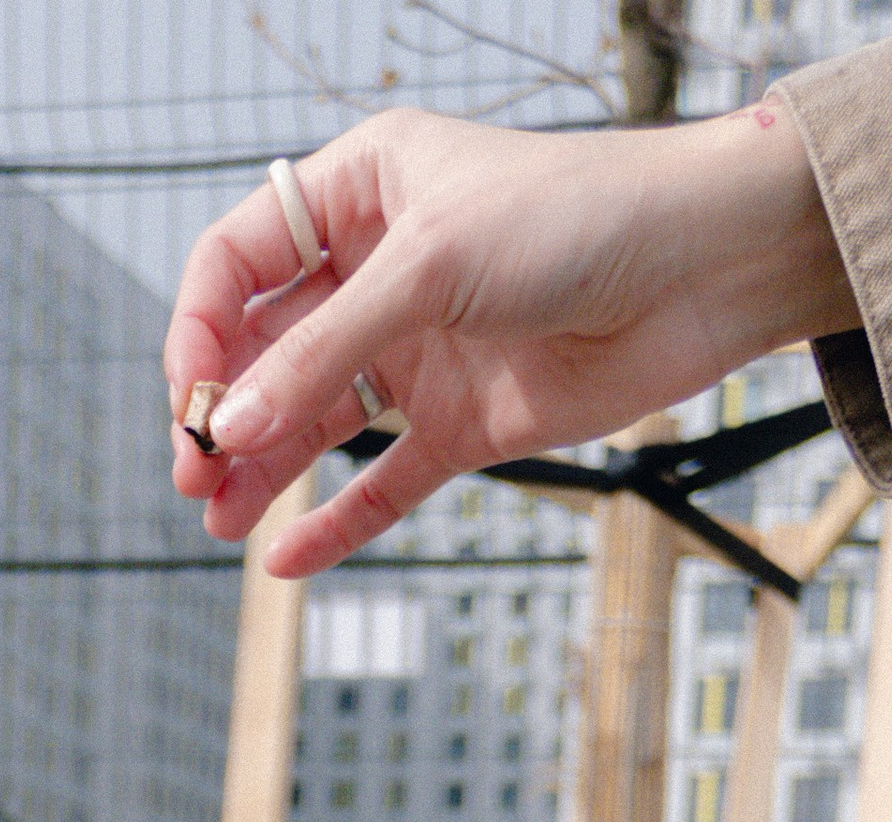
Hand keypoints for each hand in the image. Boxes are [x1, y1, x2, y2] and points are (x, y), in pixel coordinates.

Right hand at [166, 102, 860, 577]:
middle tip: (194, 475)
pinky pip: (382, 481)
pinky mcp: (466, 422)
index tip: (191, 397)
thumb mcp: (433, 266)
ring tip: (218, 521)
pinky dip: (335, 522)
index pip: (241, 260)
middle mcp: (383, 270)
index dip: (201, 328)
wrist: (700, 271)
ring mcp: (422, 350)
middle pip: (267, 349)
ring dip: (264, 471)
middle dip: (225, 411)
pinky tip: (285, 558)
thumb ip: (327, 350)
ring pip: (316, 420)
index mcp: (364, 192)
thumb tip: (234, 427)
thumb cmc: (578, 218)